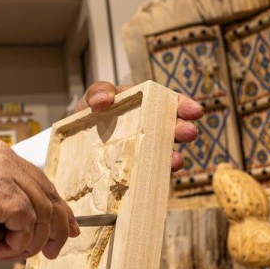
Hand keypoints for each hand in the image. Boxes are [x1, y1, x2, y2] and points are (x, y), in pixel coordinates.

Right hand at [0, 139, 78, 261]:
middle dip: (51, 230)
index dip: (59, 210)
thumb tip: (38, 224)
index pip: (41, 180)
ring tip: (6, 252)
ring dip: (27, 242)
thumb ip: (5, 201)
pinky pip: (24, 222)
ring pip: (40, 211)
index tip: (67, 230)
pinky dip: (16, 243)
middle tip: (47, 253)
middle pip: (48, 195)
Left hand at [77, 82, 203, 170]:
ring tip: (176, 160)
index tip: (195, 111)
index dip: (183, 106)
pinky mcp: (135, 167)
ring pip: (162, 152)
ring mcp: (143, 148)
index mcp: (143, 105)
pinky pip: (148, 170)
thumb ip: (97, 93)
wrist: (74, 140)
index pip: (167, 102)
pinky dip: (155, 173)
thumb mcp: (91, 98)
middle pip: (170, 127)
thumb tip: (104, 101)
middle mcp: (148, 126)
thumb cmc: (89, 113)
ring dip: (172, 156)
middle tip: (189, 133)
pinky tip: (159, 175)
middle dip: (181, 130)